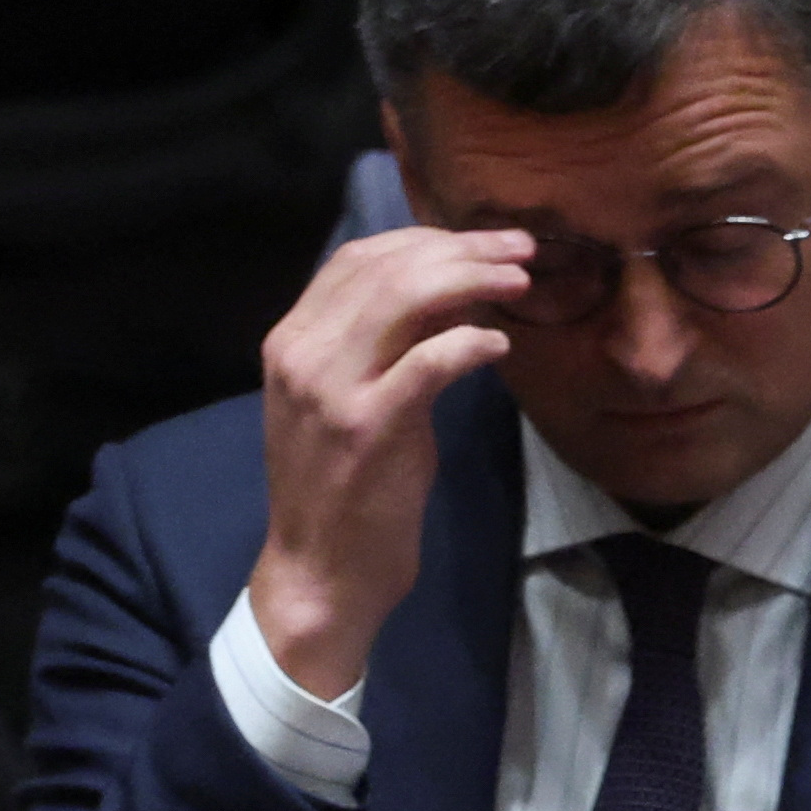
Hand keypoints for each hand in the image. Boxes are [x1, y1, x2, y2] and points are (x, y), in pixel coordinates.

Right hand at [246, 225, 533, 699]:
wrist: (318, 573)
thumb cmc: (339, 489)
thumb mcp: (345, 401)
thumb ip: (381, 344)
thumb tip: (450, 292)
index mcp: (290, 340)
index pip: (358, 257)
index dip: (426, 238)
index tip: (480, 244)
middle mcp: (302, 354)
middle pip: (388, 266)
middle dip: (464, 248)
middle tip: (520, 250)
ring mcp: (331, 390)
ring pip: (407, 297)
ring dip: (474, 279)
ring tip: (520, 282)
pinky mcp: (369, 427)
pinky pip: (430, 359)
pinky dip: (471, 342)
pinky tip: (498, 346)